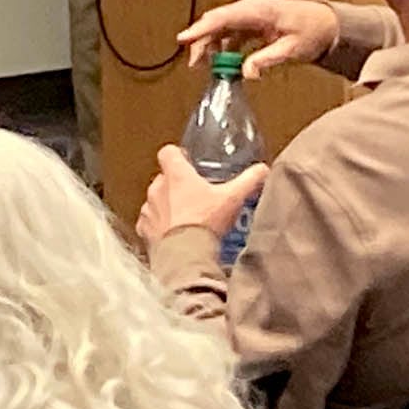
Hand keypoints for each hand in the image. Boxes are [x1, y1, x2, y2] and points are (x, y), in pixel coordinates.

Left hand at [138, 142, 266, 249]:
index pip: (168, 152)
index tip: (189, 162)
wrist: (186, 256)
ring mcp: (149, 210)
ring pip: (156, 201)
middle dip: (176, 185)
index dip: (178, 155)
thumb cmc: (205, 223)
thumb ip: (249, 180)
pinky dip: (159, 227)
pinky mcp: (145, 231)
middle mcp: (158, 188)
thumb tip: (263, 170)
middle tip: (195, 196)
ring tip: (186, 219)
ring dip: (167, 206)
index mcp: (176, 175)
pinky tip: (174, 236)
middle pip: (164, 178)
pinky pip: (150, 224)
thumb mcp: (233, 198)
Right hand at [175, 0, 336, 75]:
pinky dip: (224, 47)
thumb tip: (247, 72)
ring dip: (212, 46)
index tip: (184, 38)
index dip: (200, 29)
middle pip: (216, 23)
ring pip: (221, 29)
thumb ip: (267, 60)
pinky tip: (225, 63)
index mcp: (258, 10)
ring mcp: (250, 15)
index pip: (222, 19)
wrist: (327, 24)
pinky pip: (231, 33)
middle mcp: (251, 9)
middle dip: (201, 41)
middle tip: (194, 64)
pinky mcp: (253, 23)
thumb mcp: (291, 49)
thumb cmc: (312, 31)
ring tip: (208, 67)